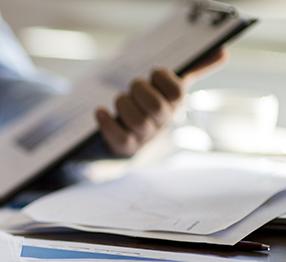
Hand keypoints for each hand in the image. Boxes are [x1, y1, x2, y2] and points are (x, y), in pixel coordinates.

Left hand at [96, 48, 228, 156]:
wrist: (128, 143)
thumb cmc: (150, 108)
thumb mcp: (169, 89)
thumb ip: (193, 70)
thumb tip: (223, 51)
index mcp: (173, 104)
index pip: (177, 92)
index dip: (164, 78)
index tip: (154, 71)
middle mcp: (162, 122)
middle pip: (157, 108)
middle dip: (140, 91)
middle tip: (132, 86)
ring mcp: (144, 137)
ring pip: (139, 123)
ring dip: (124, 105)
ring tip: (119, 99)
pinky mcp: (125, 148)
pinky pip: (120, 139)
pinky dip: (108, 124)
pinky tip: (100, 112)